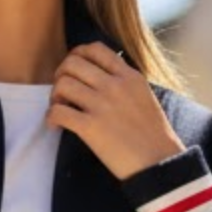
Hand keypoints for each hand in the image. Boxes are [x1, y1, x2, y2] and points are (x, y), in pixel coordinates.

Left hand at [46, 42, 187, 180]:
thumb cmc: (153, 136)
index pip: (95, 49)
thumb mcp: (144, 97)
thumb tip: (101, 79)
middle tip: (62, 92)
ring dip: (54, 96)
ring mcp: (102, 105)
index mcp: (129, 76)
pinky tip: (56, 126)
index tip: (73, 69)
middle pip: (72, 63)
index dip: (77, 55)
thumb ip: (125, 83)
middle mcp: (115, 85)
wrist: (160, 162)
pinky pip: (58, 112)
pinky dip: (51, 117)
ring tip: (59, 108)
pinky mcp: (90, 127)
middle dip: (61, 75)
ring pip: (62, 84)